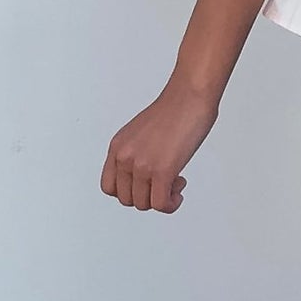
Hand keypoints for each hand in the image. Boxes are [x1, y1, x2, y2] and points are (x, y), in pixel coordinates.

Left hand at [101, 81, 218, 213]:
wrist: (190, 95)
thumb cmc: (175, 109)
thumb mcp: (141, 133)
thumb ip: (136, 153)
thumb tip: (145, 178)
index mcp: (118, 147)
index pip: (109, 187)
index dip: (129, 192)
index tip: (145, 185)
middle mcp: (125, 157)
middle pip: (127, 199)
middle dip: (148, 196)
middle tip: (166, 182)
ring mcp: (141, 165)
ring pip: (144, 204)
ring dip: (162, 200)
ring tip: (176, 182)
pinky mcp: (161, 171)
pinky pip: (160, 204)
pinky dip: (170, 205)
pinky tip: (179, 192)